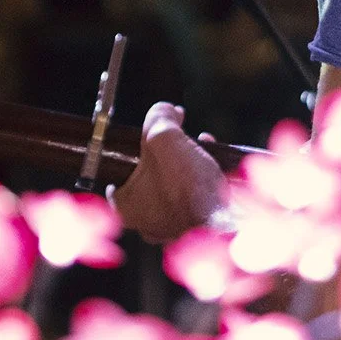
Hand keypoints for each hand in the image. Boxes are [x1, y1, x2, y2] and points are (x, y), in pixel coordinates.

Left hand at [112, 101, 228, 243]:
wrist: (225, 217)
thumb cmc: (187, 184)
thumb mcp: (164, 137)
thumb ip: (158, 117)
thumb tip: (164, 110)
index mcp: (127, 208)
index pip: (115, 181)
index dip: (129, 155)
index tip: (142, 142)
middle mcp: (146, 223)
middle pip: (148, 180)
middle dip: (164, 156)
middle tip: (176, 139)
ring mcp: (173, 229)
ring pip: (173, 188)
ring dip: (185, 164)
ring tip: (200, 145)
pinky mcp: (198, 228)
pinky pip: (193, 199)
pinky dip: (201, 180)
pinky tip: (213, 161)